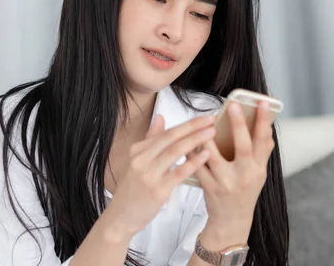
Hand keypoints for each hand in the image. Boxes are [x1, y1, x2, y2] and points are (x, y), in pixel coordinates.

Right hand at [103, 114, 215, 240]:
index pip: (165, 132)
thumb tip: (160, 118)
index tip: (203, 117)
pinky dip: (193, 162)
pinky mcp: (157, 190)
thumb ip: (151, 140)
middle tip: (211, 119)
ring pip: (175, 151)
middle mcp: (141, 159)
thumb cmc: (133, 189)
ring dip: (195, 140)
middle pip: (170, 137)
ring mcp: (149, 174)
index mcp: (137, 150)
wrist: (121, 215)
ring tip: (211, 133)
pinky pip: (178, 173)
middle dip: (193, 126)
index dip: (186, 124)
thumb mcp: (137, 161)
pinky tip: (205, 155)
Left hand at [193, 101, 275, 242]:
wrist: (232, 219)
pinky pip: (197, 165)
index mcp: (258, 169)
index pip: (264, 141)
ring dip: (207, 136)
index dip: (264, 122)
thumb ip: (261, 151)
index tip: (262, 103)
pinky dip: (191, 151)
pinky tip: (187, 139)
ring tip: (204, 120)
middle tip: (233, 106)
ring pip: (213, 154)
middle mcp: (245, 175)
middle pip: (243, 146)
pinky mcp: (209, 187)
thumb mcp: (258, 172)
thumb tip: (266, 126)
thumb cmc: (245, 190)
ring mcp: (226, 182)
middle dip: (239, 125)